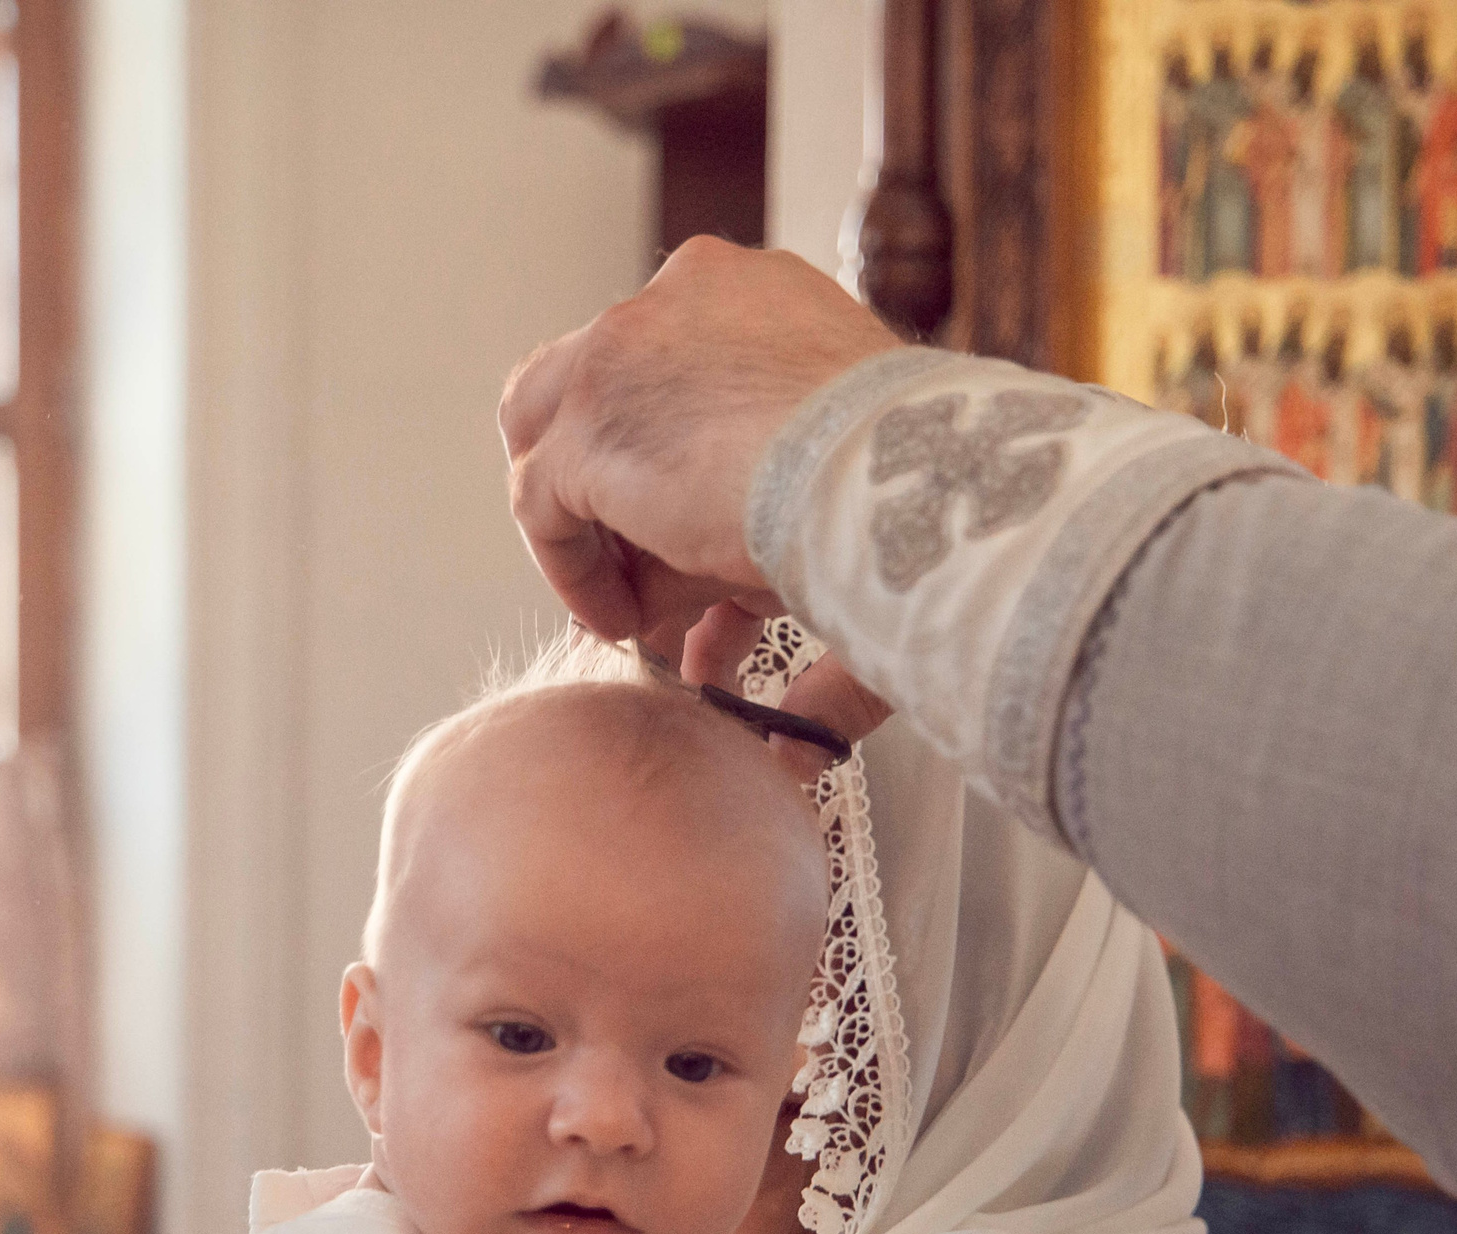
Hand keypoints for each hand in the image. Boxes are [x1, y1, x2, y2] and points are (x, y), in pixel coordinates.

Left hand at [502, 238, 900, 771]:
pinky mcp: (584, 422)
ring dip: (591, 524)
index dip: (677, 470)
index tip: (697, 552)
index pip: (679, 375)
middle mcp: (682, 298)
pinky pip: (542, 500)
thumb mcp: (851, 499)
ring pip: (556, 434)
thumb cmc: (913, 487)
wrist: (899, 474)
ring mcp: (622, 350)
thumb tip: (797, 712)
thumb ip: (798, 555)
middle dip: (625, 496)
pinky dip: (571, 566)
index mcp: (757, 297)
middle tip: (654, 588)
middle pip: (607, 395)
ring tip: (628, 610)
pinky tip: (618, 622)